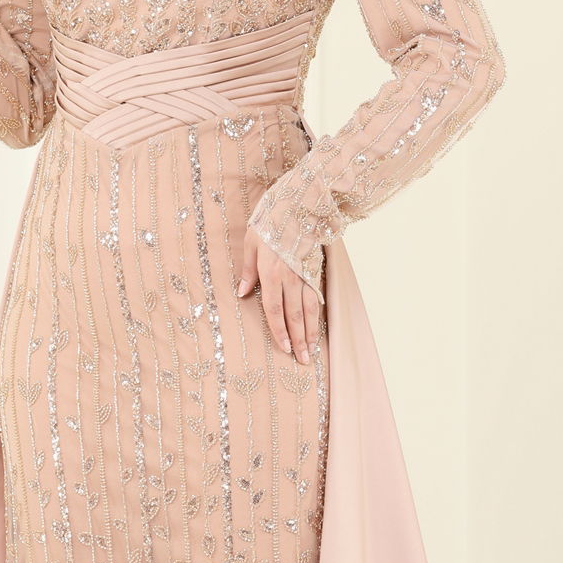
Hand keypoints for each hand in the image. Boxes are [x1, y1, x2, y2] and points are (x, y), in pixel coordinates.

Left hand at [237, 225, 322, 362]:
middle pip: (295, 315)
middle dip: (299, 340)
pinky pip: (317, 297)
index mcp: (271, 272)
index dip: (279, 331)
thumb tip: (243, 294)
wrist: (300, 202)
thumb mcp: (251, 242)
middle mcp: (290, 277)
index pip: (275, 309)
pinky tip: (319, 326)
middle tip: (303, 360)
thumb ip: (248, 270)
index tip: (283, 348)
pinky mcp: (315, 269)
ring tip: (312, 351)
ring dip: (311, 332)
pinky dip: (318, 315)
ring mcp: (305, 273)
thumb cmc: (271, 219)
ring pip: (310, 309)